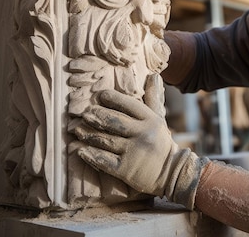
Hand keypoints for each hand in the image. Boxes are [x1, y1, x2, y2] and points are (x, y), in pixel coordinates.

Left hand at [75, 74, 207, 208]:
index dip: (113, 99)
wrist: (171, 174)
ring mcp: (134, 153)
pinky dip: (91, 155)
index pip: (129, 105)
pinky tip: (80, 151)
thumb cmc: (160, 144)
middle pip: (114, 122)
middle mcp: (143, 134)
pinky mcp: (126, 170)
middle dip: (97, 116)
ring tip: (77, 130)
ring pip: (106, 140)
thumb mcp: (160, 120)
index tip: (100, 95)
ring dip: (88, 134)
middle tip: (84, 113)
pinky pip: (104, 160)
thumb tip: (154, 75)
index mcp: (151, 120)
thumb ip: (153, 98)